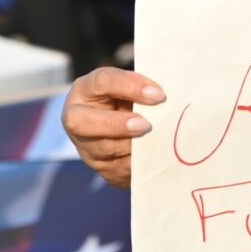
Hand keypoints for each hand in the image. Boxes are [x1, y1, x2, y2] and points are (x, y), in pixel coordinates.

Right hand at [63, 66, 163, 188]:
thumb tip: (173, 96)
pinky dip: (139, 163)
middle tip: (145, 125)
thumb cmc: (133, 98)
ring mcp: (85, 144)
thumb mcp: (134, 88)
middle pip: (81, 122)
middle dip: (115, 124)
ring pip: (103, 150)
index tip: (159, 95)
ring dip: (132, 147)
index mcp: (87, 89)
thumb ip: (146, 89)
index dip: (130, 87)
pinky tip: (155, 157)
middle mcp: (77, 116)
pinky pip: (119, 169)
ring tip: (156, 141)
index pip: (103, 82)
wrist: (126, 125)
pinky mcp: (100, 166)